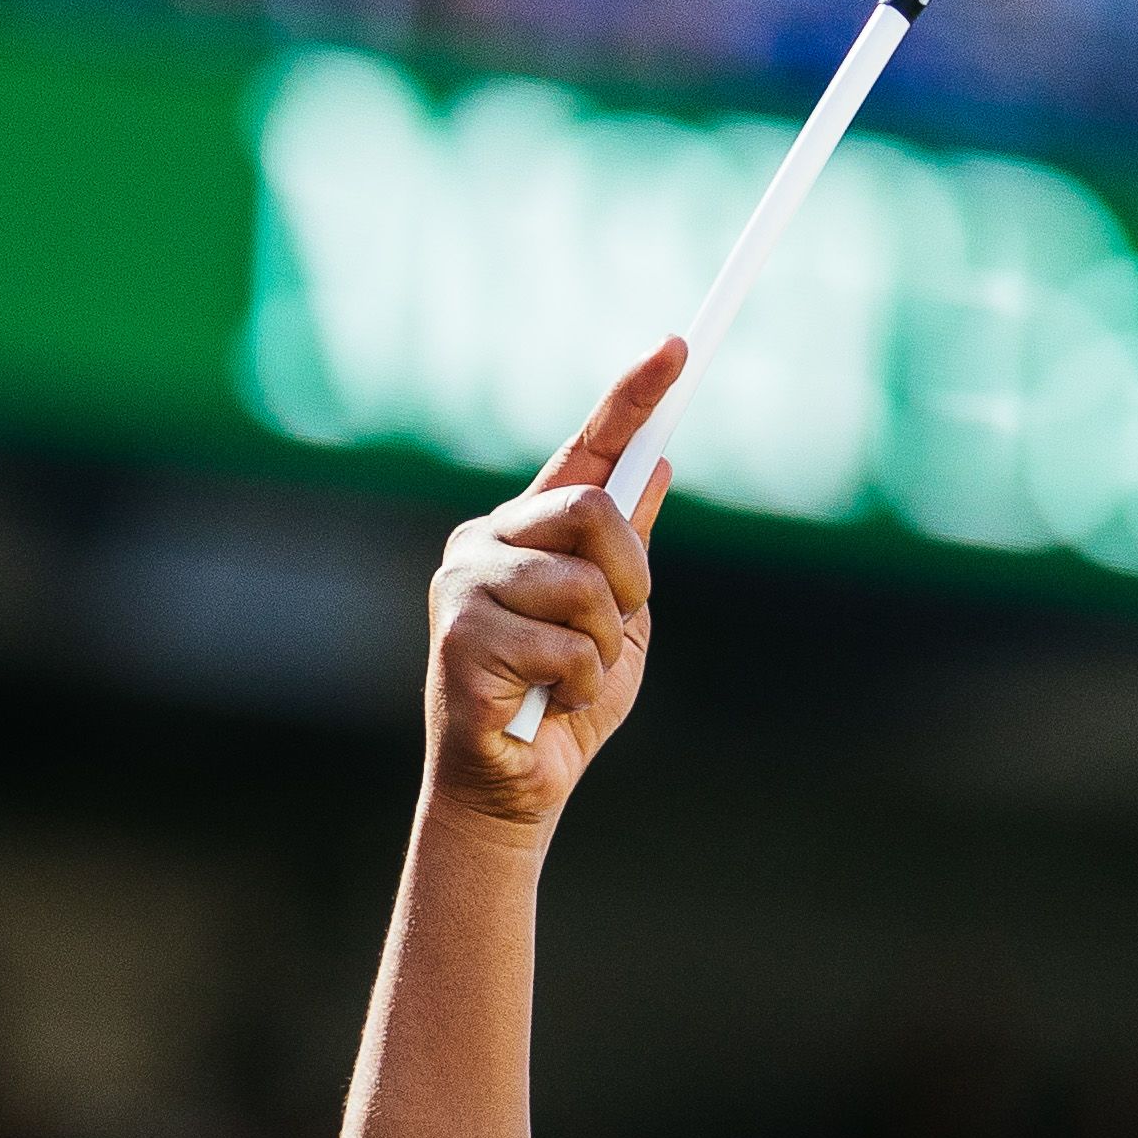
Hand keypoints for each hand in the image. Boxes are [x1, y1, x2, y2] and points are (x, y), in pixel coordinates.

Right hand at [424, 340, 682, 828]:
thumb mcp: (618, 619)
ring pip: (584, 583)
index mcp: (525, 531)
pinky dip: (580, 683)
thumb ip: (627, 550)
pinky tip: (547, 702)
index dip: (631, 397)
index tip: (676, 347)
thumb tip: (658, 464)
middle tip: (616, 625)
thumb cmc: (563, 704)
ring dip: (603, 643)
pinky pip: (568, 644)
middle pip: (593, 507)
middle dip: (631, 575)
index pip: (585, 450)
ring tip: (571, 678)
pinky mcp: (461, 638)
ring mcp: (465, 586)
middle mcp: (484, 543)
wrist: (514, 790)